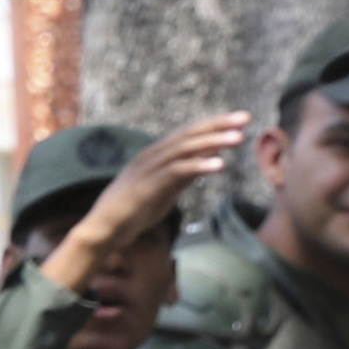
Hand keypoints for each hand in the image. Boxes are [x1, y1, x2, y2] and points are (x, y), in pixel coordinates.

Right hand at [51, 113, 246, 295]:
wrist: (103, 231)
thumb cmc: (132, 212)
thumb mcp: (165, 190)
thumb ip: (186, 173)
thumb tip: (212, 157)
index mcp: (155, 155)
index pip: (189, 133)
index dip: (215, 124)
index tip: (241, 119)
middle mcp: (151, 156)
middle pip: (189, 134)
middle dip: (218, 125)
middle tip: (245, 118)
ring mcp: (148, 169)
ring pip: (185, 149)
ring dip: (213, 142)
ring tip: (239, 139)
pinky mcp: (147, 186)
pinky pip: (176, 171)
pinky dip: (199, 166)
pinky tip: (220, 165)